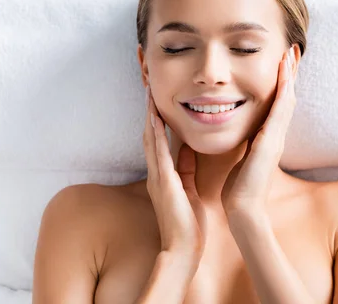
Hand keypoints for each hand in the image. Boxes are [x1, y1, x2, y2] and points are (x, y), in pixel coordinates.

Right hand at [143, 86, 206, 258]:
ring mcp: (158, 179)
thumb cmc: (187, 223)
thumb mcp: (188, 189)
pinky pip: (159, 155)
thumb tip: (188, 148)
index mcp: (163, 176)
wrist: (183, 250)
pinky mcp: (165, 184)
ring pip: (151, 141)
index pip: (157, 142)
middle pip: (150, 136)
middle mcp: (156, 174)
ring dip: (150, 118)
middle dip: (149, 112)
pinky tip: (156, 120)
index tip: (158, 99)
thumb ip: (185, 169)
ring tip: (150, 96)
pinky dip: (157, 136)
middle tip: (149, 88)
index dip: (156, 120)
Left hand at [221, 47, 296, 214]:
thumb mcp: (241, 158)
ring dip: (289, 76)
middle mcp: (275, 135)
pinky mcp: (271, 142)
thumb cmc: (239, 187)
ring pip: (287, 99)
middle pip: (286, 97)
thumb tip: (234, 131)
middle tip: (292, 49)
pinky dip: (284, 92)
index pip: (276, 103)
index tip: (280, 62)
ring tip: (291, 53)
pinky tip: (286, 76)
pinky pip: (280, 112)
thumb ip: (242, 144)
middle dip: (289, 73)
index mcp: (267, 137)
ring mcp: (276, 138)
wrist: (242, 208)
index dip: (280, 82)